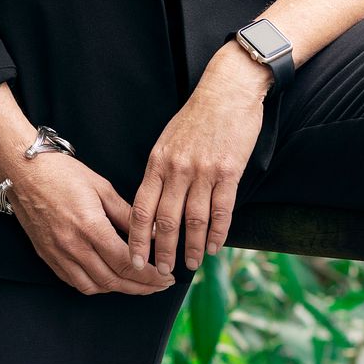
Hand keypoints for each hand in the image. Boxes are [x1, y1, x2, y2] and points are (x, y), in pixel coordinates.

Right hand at [9, 148, 170, 297]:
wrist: (22, 171)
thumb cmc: (63, 173)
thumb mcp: (102, 188)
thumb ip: (128, 215)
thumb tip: (154, 233)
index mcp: (90, 226)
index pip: (126, 262)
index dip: (150, 275)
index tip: (166, 277)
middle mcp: (73, 245)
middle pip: (113, 279)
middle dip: (141, 287)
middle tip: (160, 286)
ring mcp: (57, 254)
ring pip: (94, 286)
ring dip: (119, 289)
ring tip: (138, 284)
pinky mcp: (47, 256)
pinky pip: (75, 282)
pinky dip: (96, 285)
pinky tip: (110, 279)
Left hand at [130, 45, 270, 275]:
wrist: (228, 91)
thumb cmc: (197, 117)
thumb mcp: (167, 141)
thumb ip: (160, 172)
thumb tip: (153, 205)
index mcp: (157, 162)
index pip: (141, 208)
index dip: (137, 237)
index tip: (134, 259)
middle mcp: (177, 169)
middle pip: (165, 220)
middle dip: (162, 251)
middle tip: (160, 273)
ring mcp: (203, 172)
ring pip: (193, 220)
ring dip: (191, 248)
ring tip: (190, 266)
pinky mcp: (229, 172)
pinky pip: (221, 210)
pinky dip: (217, 233)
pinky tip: (213, 247)